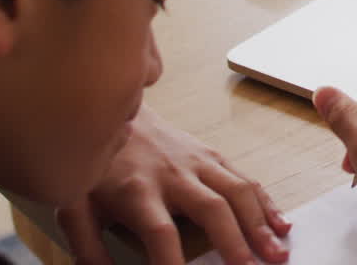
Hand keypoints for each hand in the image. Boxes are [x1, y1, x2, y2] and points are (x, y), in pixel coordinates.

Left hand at [56, 106, 290, 264]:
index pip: (159, 233)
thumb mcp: (75, 204)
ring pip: (237, 191)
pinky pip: (244, 178)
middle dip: (235, 241)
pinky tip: (280, 223)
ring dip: (260, 223)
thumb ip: (86, 245)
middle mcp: (173, 174)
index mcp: (137, 191)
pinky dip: (265, 202)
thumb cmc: (97, 163)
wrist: (114, 107)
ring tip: (278, 251)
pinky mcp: (211, 156)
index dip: (171, 262)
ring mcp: (197, 162)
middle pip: (212, 209)